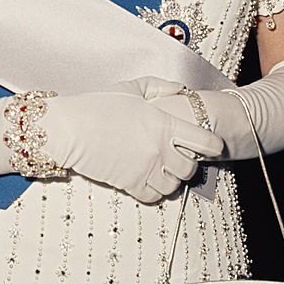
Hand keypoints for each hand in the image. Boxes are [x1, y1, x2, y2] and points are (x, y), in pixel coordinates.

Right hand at [44, 77, 223, 203]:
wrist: (70, 129)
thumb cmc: (98, 104)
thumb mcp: (131, 88)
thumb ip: (160, 86)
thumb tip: (181, 89)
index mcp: (163, 123)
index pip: (205, 142)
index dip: (212, 145)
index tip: (209, 145)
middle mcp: (159, 149)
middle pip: (191, 168)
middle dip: (189, 163)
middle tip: (179, 155)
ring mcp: (146, 169)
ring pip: (174, 185)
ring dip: (171, 178)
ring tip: (161, 166)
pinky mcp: (131, 184)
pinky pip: (154, 196)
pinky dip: (154, 190)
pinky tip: (146, 177)